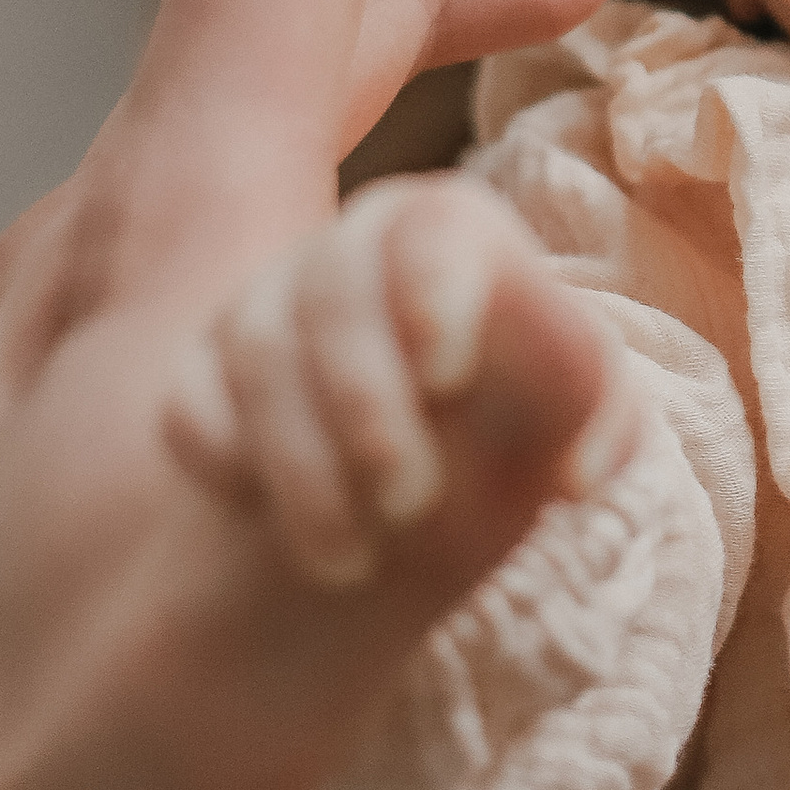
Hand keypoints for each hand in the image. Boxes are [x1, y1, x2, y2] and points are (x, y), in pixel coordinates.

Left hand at [0, 0, 618, 789]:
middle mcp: (123, 242)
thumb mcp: (270, 659)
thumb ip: (432, 495)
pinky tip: (402, 209)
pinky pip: (266, 200)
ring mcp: (100, 322)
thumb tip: (589, 328)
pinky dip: (368, 134)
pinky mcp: (104, 405)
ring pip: (286, 90)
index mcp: (166, 246)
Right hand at [166, 175, 641, 587]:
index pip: (433, 226)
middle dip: (366, 402)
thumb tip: (576, 473)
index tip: (449, 375)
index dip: (431, 291)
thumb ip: (598, 414)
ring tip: (351, 562)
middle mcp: (355, 247)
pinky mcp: (203, 368)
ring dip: (302, 466)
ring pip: (258, 353)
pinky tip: (266, 516)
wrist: (421, 493)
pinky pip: (190, 404)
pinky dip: (227, 464)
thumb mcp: (576, 417)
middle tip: (409, 505)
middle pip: (335, 288)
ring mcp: (269, 300)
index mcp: (454, 231)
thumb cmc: (519, 428)